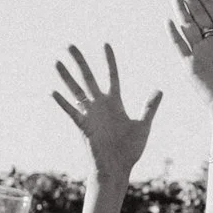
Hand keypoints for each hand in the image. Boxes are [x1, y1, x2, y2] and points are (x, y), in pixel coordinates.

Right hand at [51, 45, 160, 178]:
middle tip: (70, 45)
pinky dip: (63, 103)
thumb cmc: (130, 149)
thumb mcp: (143, 125)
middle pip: (88, 78)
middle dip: (80, 61)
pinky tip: (53, 91)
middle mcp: (100, 105)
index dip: (109, 61)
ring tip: (56, 62)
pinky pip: (72, 112)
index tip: (105, 44)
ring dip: (66, 77)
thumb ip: (149, 107)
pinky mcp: (84, 127)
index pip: (111, 76)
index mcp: (115, 103)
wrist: (119, 168)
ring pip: (76, 91)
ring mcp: (90, 115)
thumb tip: (160, 89)